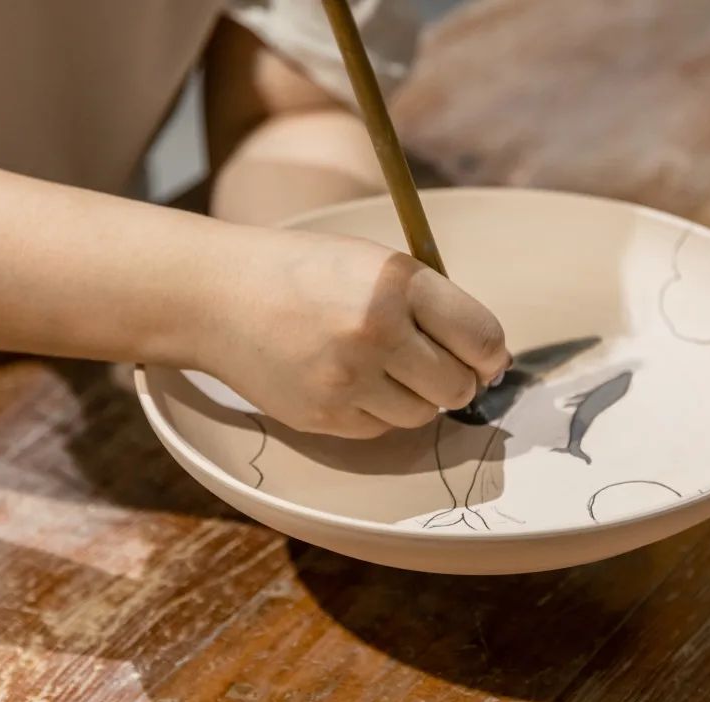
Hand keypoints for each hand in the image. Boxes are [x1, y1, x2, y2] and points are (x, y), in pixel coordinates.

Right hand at [198, 230, 510, 437]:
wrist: (218, 296)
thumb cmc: (306, 273)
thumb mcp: (375, 264)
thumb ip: (432, 305)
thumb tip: (489, 361)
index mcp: (398, 282)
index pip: (482, 337)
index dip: (491, 355)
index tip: (485, 358)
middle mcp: (377, 330)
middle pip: (459, 386)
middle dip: (458, 381)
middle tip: (437, 367)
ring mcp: (348, 378)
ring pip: (423, 415)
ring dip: (417, 399)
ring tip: (384, 369)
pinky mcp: (325, 416)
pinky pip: (381, 429)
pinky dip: (377, 411)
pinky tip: (347, 380)